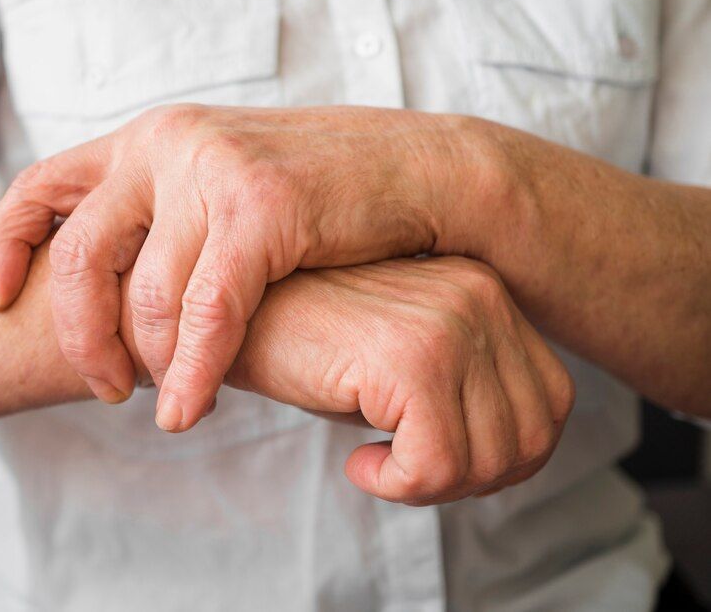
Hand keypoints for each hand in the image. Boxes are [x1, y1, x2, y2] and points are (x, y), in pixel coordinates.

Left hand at [0, 105, 481, 430]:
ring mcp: (215, 171)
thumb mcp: (221, 184)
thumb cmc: (318, 193)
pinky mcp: (262, 209)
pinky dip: (193, 373)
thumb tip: (112, 279)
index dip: (5, 245)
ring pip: (145, 297)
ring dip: (149, 366)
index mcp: (152, 136)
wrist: (416, 170)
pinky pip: (207, 314)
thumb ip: (164, 215)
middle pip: (79, 255)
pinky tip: (191, 409)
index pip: (42, 185)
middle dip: (80, 335)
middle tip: (106, 387)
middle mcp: (170, 142)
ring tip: (169, 404)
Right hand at [222, 257, 573, 503]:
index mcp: (484, 293)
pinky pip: (437, 464)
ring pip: (490, 459)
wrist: (228, 316)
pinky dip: (399, 484)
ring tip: (379, 464)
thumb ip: (466, 393)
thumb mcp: (402, 363)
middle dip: (471, 481)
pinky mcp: (410, 356)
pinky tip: (359, 462)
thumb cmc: (307, 346)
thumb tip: (510, 462)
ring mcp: (449, 323)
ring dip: (431, 486)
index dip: (505, 458)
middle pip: (532, 437)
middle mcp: (479, 297)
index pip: (551, 403)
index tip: (437, 462)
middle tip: (405, 472)